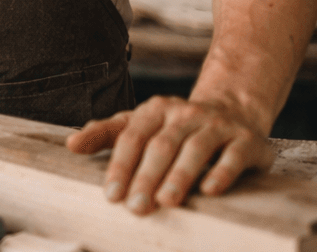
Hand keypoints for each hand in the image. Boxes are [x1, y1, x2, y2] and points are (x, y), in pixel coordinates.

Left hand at [66, 95, 273, 213]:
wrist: (233, 110)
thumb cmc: (174, 127)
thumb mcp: (138, 125)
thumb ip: (104, 134)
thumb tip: (70, 145)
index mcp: (154, 110)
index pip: (132, 137)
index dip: (121, 166)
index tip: (111, 196)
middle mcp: (184, 114)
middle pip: (161, 146)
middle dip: (146, 177)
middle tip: (135, 207)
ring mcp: (216, 125)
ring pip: (194, 149)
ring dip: (179, 176)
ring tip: (166, 202)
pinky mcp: (246, 140)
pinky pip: (233, 156)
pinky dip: (221, 172)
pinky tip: (209, 191)